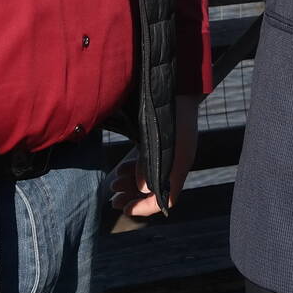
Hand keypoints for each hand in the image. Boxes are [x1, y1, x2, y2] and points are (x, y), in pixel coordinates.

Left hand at [111, 95, 201, 218]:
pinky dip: (135, 169)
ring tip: (114, 183)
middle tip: (113, 199)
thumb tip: (142, 189)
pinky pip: (149, 163)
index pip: (167, 200)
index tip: (125, 208)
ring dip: (131, 183)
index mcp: (179, 165)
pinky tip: (121, 169)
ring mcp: (171, 151)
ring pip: (150, 177)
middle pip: (155, 190)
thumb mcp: (156, 143)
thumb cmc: (167, 113)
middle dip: (133, 197)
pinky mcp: (163, 141)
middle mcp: (177, 162)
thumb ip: (148, 168)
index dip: (145, 208)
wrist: (177, 85)